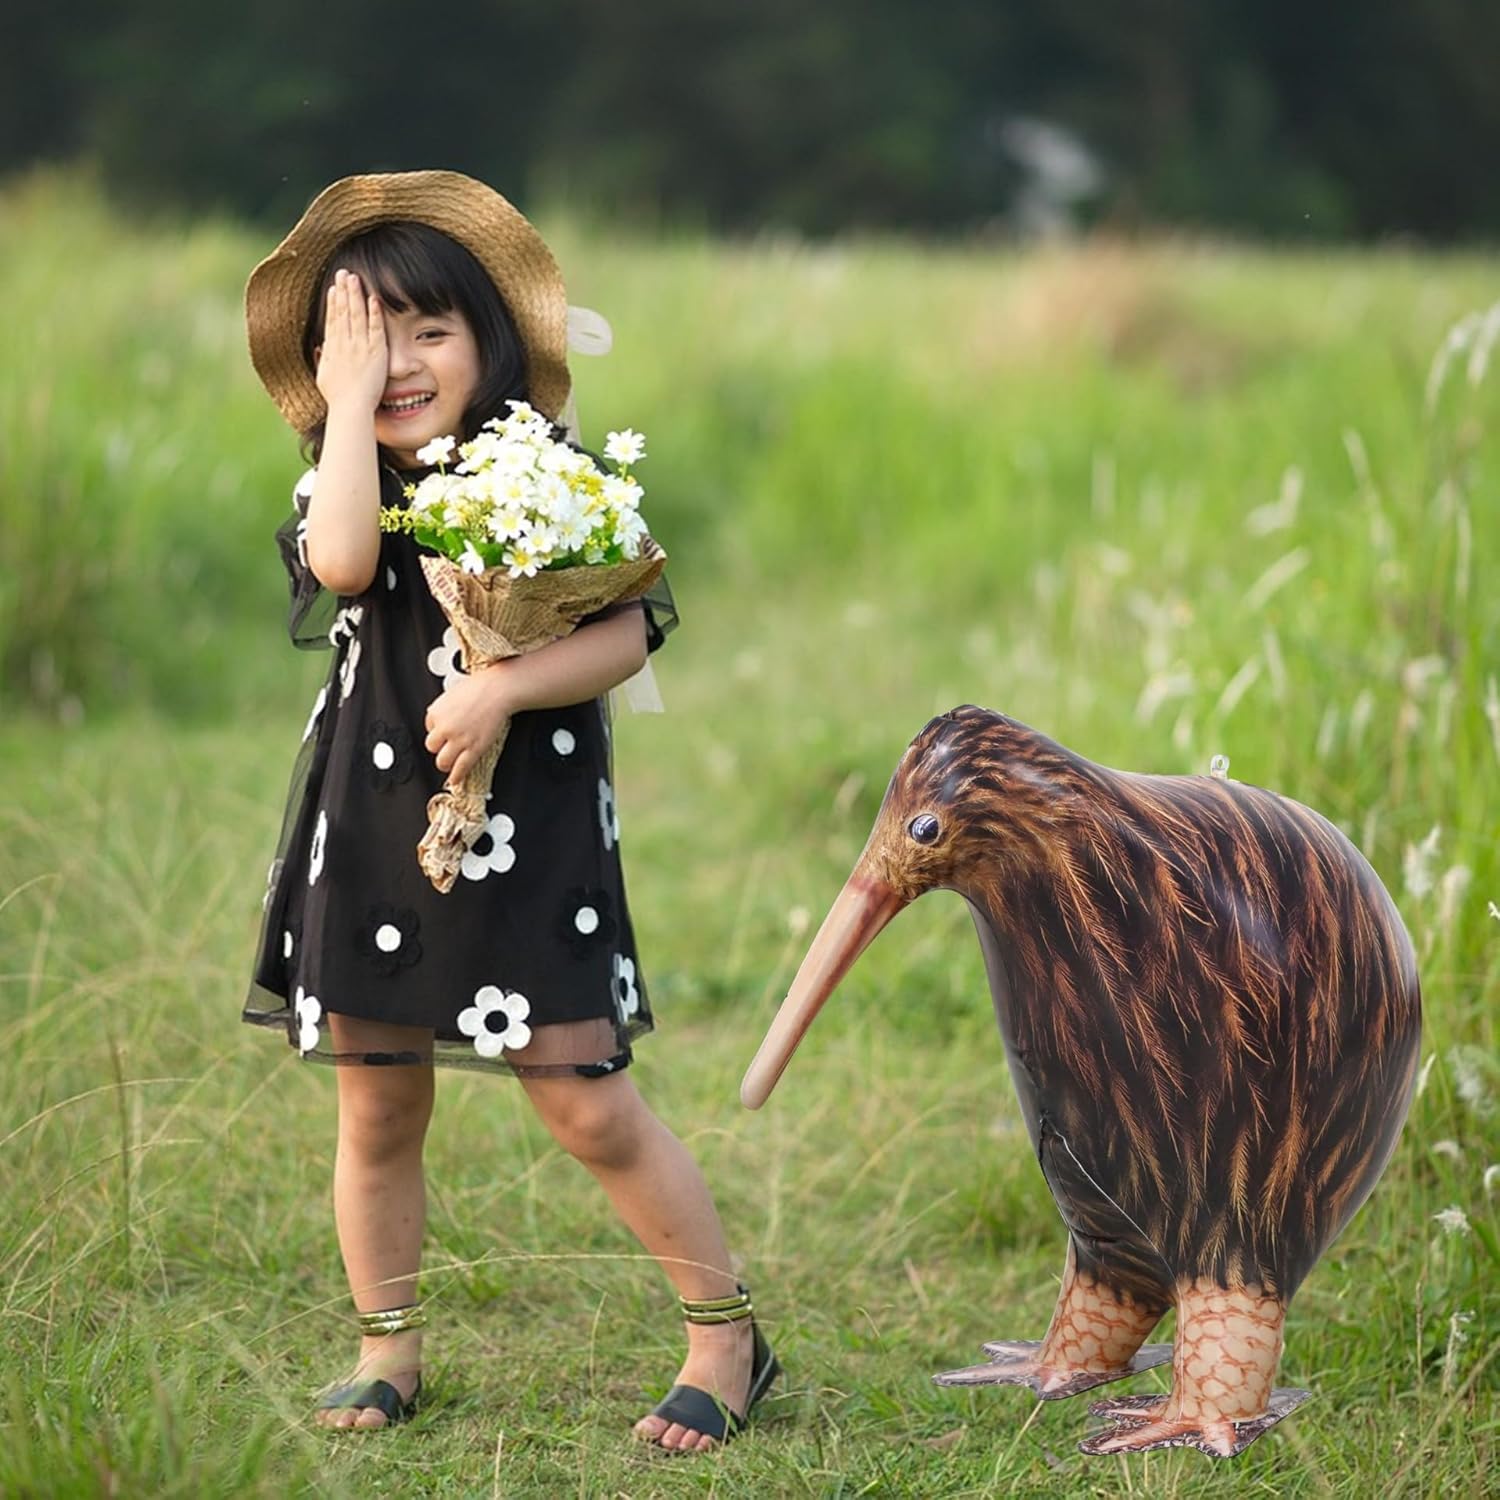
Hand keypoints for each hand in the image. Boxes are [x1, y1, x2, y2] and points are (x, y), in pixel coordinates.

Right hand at [314, 269, 387, 414]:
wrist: (350, 407)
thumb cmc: (338, 398)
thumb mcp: (324, 376)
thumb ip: (324, 359)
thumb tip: (322, 347)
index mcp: (333, 349)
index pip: (333, 320)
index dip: (333, 303)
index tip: (332, 289)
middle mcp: (345, 344)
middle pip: (343, 312)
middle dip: (343, 291)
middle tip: (343, 273)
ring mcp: (360, 347)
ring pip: (357, 315)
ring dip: (355, 295)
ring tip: (354, 278)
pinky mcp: (375, 352)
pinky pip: (375, 328)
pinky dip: (374, 312)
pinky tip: (373, 298)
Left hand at [425, 666, 513, 785]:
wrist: (498, 690)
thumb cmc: (480, 687)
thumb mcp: (452, 693)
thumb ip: (444, 707)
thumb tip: (439, 716)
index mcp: (436, 712)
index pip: (429, 728)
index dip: (438, 730)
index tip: (445, 732)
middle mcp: (444, 728)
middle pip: (431, 746)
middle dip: (439, 747)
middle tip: (446, 748)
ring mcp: (459, 740)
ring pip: (442, 761)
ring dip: (445, 763)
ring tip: (449, 764)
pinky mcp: (474, 748)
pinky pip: (461, 768)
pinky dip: (457, 776)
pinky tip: (456, 779)